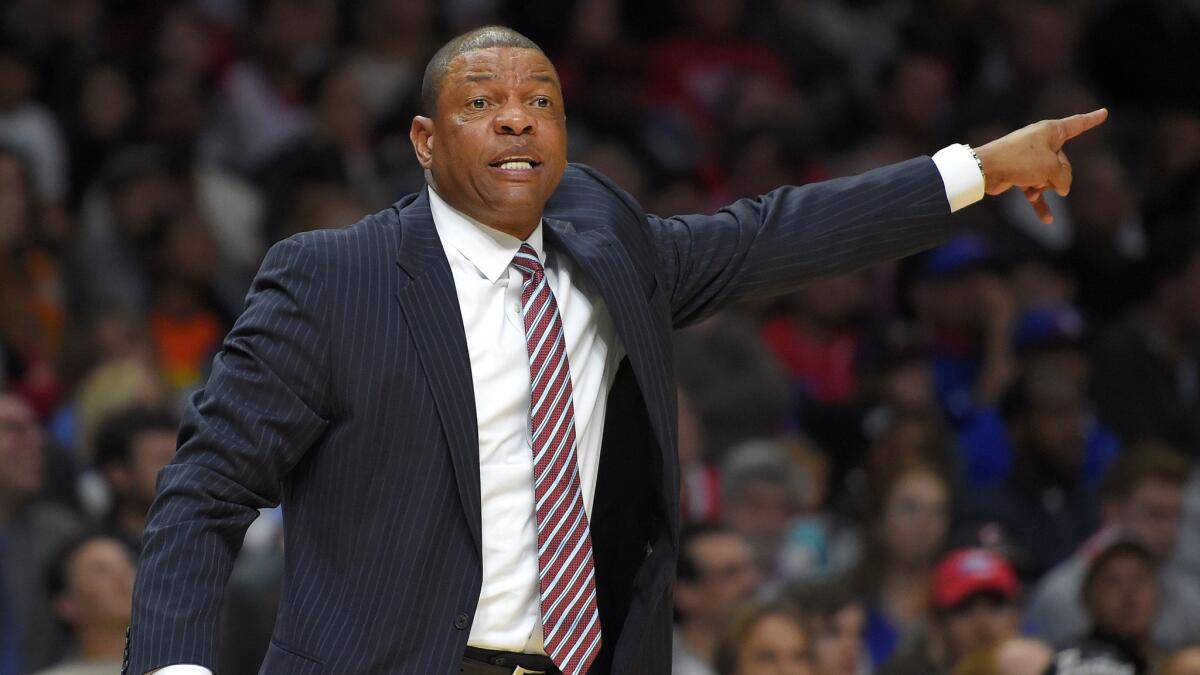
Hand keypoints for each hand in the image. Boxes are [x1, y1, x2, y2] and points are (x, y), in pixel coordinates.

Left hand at [974, 108, 1108, 223]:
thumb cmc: (1020, 160)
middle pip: (1063, 163)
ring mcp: (1031, 159)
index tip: (1104, 113)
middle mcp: (1042, 143)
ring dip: (1043, 187)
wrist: (986, 170)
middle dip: (1057, 175)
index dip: (1091, 120)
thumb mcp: (1051, 167)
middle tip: (1042, 176)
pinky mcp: (1020, 175)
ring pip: (1050, 178)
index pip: (1077, 124)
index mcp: (1051, 131)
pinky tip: (1047, 219)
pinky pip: (1035, 190)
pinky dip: (1039, 202)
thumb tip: (1062, 189)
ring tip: (1031, 187)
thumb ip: (1063, 177)